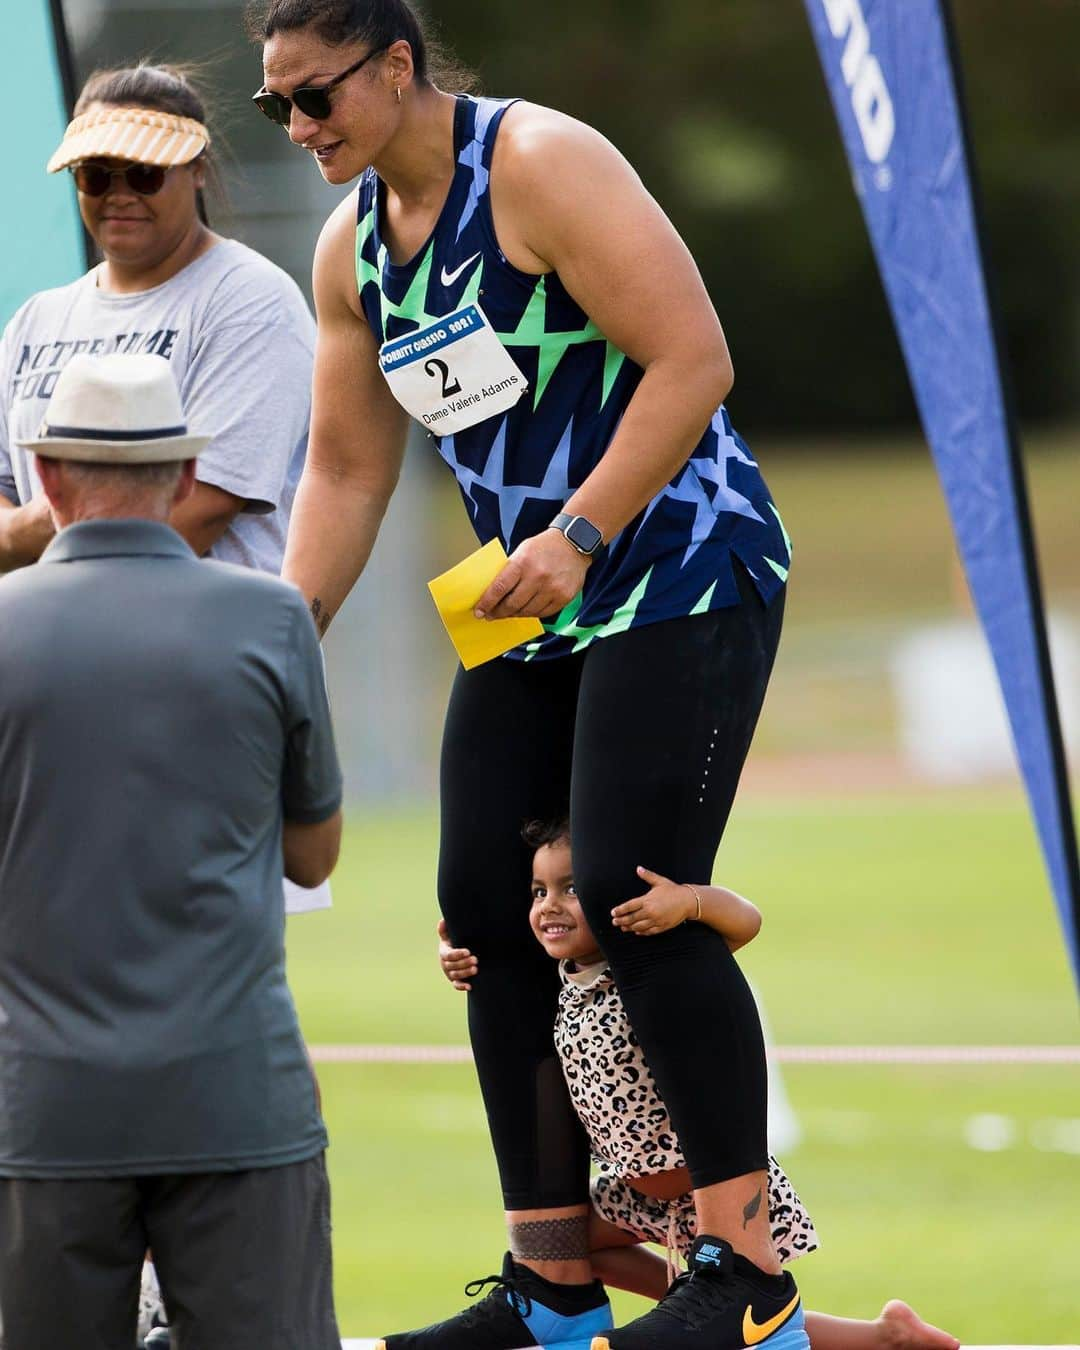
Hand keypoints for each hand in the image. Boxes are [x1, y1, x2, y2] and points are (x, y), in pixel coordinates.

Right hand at [437, 918, 477, 990]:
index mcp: (444, 953)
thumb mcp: (448, 936)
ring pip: (456, 975)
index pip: (449, 955)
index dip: (458, 954)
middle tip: (475, 959)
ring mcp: (450, 973)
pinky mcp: (455, 981)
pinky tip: (470, 986)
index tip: (468, 951)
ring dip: (465, 973)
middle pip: (453, 966)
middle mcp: (445, 964)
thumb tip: (443, 920)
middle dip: (464, 963)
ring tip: (476, 969)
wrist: (455, 955)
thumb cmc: (453, 942)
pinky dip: (462, 987)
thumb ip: (445, 930)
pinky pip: (457, 985)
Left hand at [474, 530, 590, 620]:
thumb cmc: (544, 547)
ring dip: (515, 614)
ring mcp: (552, 588)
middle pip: (512, 604)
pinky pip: (543, 613)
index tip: (479, 611)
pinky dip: (532, 613)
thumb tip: (492, 593)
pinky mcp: (564, 597)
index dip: (487, 602)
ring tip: (508, 612)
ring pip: (527, 612)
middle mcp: (538, 576)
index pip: (500, 588)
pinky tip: (526, 610)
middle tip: (491, 615)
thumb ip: (509, 571)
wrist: (574, 543)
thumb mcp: (522, 551)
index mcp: (523, 562)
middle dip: (498, 612)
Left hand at [611, 866, 694, 935]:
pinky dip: (641, 932)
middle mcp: (650, 912)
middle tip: (614, 922)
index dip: (620, 910)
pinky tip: (636, 931)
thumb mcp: (660, 881)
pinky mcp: (662, 927)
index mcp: (647, 900)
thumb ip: (647, 876)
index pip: (629, 906)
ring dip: (629, 927)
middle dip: (621, 920)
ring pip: (639, 926)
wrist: (689, 901)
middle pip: (632, 918)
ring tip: (623, 927)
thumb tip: (638, 868)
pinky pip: (649, 931)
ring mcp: (656, 920)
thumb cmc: (674, 890)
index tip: (613, 912)